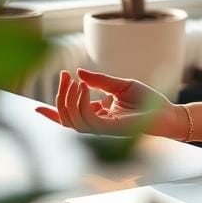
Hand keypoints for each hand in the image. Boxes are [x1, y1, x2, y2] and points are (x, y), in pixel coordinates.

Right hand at [35, 69, 186, 139]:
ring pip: (72, 120)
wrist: (166, 112)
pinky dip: (79, 103)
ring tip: (74, 80)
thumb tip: (79, 73)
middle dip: (60, 96)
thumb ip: (99, 81)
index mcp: (97, 116)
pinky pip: (85, 119)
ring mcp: (101, 129)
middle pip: (66, 117)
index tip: (35, 108)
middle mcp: (96, 125)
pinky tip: (82, 86)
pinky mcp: (108, 129)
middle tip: (65, 75)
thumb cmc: (147, 101)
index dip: (51, 114)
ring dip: (68, 99)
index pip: (69, 118)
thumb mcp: (120, 85)